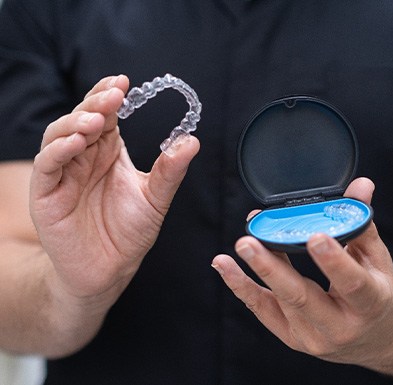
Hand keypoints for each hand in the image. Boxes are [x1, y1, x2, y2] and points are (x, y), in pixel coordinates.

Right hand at [30, 75, 199, 301]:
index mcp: (107, 153)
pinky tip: (77, 142)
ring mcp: (63, 174)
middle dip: (96, 103)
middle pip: (82, 119)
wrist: (109, 269)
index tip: (125, 82)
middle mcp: (84, 158)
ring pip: (59, 136)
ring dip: (76, 122)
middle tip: (114, 94)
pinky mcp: (47, 194)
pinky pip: (48, 165)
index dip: (110, 96)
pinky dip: (59, 150)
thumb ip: (169, 171)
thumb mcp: (154, 199)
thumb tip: (192, 141)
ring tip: (97, 118)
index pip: (105, 115)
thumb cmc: (129, 233)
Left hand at [212, 177, 392, 375]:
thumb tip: (360, 185)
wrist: (375, 338)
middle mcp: (338, 327)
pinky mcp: (289, 335)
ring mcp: (310, 336)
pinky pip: (261, 309)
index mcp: (369, 304)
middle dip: (271, 269)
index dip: (333, 262)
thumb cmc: (375, 296)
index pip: (352, 284)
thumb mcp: (376, 260)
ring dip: (249, 275)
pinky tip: (224, 266)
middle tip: (248, 243)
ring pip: (276, 303)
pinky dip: (241, 286)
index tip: (315, 237)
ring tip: (235, 250)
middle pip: (301, 298)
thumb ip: (361, 223)